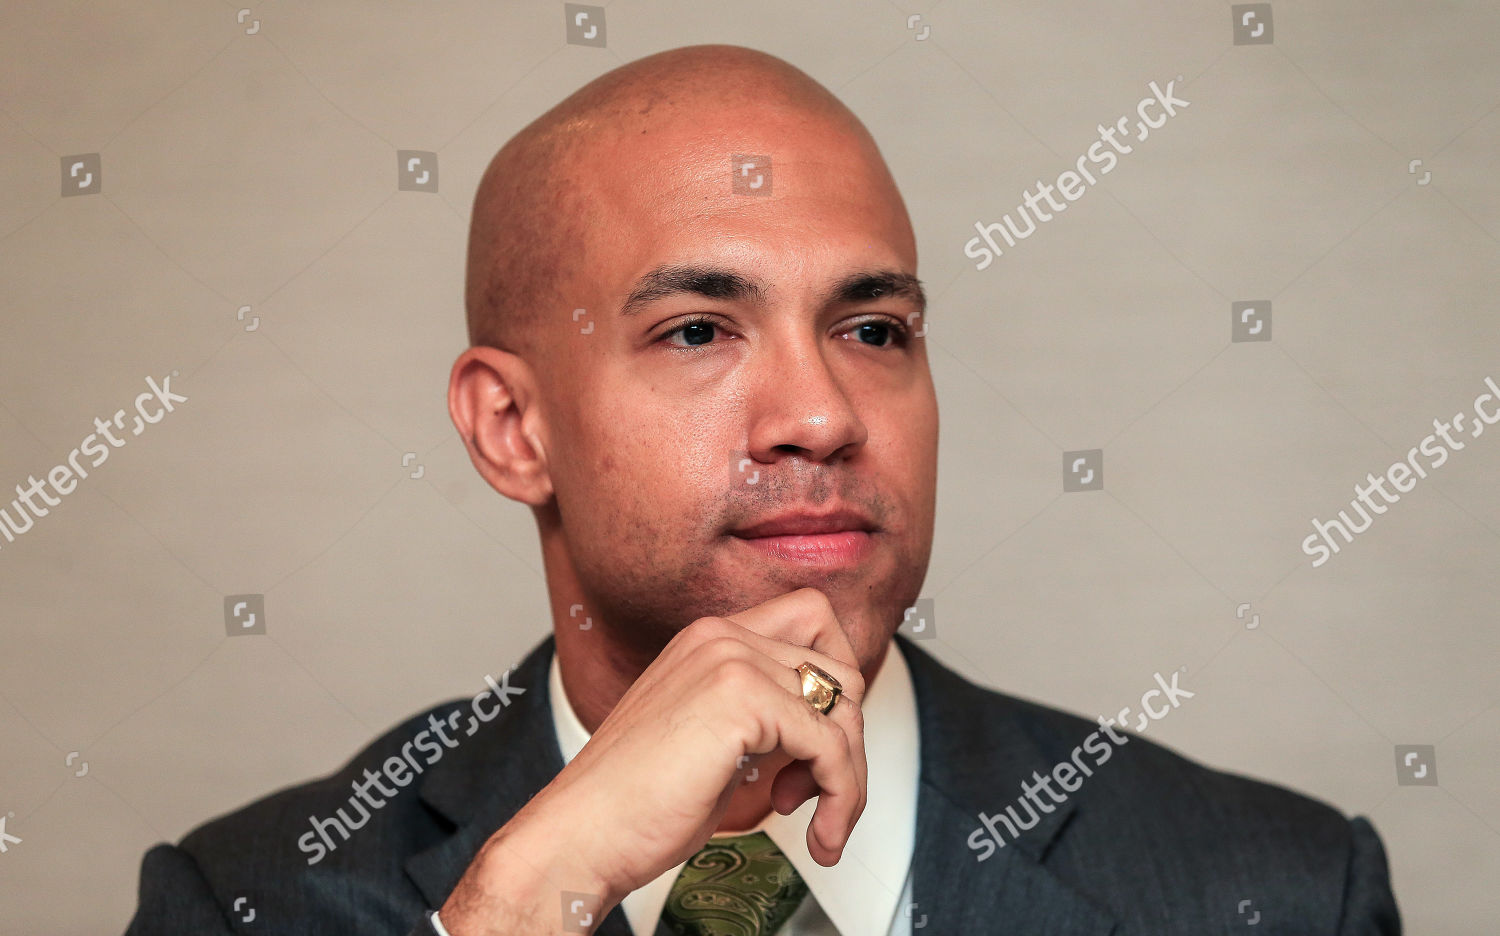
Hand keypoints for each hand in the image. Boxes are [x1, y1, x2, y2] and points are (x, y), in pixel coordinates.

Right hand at [439, 587, 867, 934]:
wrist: (581, 834)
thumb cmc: (634, 801)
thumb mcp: (709, 736)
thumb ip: (761, 714)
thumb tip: (828, 729)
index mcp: (709, 637)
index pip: (814, 620)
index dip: (835, 683)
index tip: (820, 743)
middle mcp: (721, 636)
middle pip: (840, 666)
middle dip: (846, 738)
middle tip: (815, 790)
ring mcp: (731, 660)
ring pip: (844, 707)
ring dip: (847, 775)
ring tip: (820, 819)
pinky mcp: (743, 700)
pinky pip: (832, 746)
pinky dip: (840, 795)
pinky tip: (816, 832)